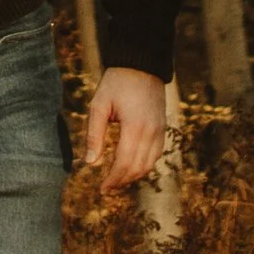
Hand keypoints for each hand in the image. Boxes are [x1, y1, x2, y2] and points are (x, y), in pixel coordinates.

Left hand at [84, 65, 166, 191]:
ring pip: (149, 165)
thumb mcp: (99, 105)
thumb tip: (90, 164)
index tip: (101, 189)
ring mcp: (160, 131)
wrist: (141, 64)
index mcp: (134, 127)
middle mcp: (151, 132)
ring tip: (116, 180)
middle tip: (106, 188)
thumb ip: (94, 135)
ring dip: (133, 176)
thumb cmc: (116, 83)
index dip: (113, 180)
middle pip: (137, 168)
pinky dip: (144, 165)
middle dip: (121, 181)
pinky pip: (156, 155)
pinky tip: (131, 166)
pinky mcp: (163, 128)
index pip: (124, 163)